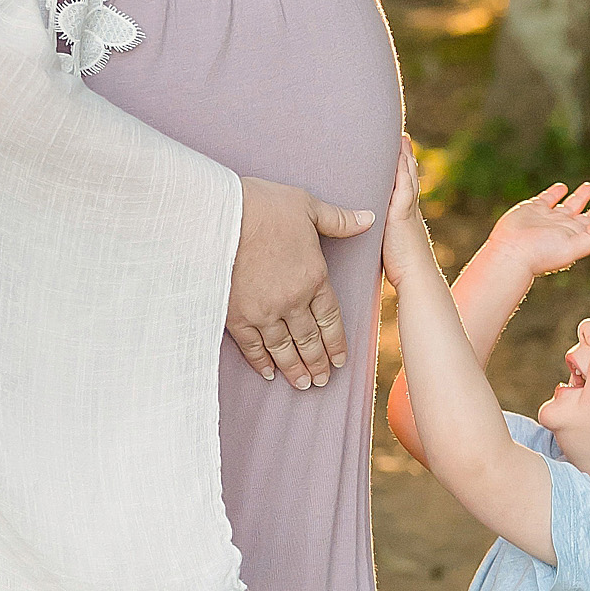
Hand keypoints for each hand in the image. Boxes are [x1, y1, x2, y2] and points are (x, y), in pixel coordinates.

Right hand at [227, 176, 374, 389]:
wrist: (220, 215)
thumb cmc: (265, 206)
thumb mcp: (308, 207)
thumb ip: (339, 220)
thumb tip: (369, 219)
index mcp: (314, 277)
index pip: (330, 319)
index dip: (336, 343)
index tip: (339, 361)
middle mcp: (292, 301)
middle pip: (309, 340)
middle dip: (317, 363)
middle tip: (322, 381)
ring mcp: (264, 312)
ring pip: (283, 349)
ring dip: (294, 369)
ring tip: (301, 384)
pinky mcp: (236, 315)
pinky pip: (252, 346)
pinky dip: (260, 362)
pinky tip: (267, 372)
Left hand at [382, 137, 428, 280]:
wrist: (418, 280)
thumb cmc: (404, 272)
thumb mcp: (391, 249)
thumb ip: (384, 241)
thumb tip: (370, 241)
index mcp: (407, 218)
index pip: (405, 189)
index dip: (403, 172)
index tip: (400, 155)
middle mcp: (410, 211)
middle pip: (409, 177)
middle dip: (405, 158)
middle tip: (402, 138)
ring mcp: (408, 211)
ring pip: (408, 178)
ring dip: (405, 158)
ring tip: (402, 140)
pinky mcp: (403, 214)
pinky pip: (405, 186)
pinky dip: (403, 171)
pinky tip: (400, 157)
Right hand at [483, 179, 589, 284]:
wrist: (511, 251)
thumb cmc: (541, 254)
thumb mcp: (573, 248)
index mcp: (578, 238)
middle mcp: (566, 228)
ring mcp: (550, 218)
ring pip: (570, 204)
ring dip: (581, 196)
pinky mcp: (534, 209)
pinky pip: (548, 198)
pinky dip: (556, 192)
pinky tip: (563, 187)